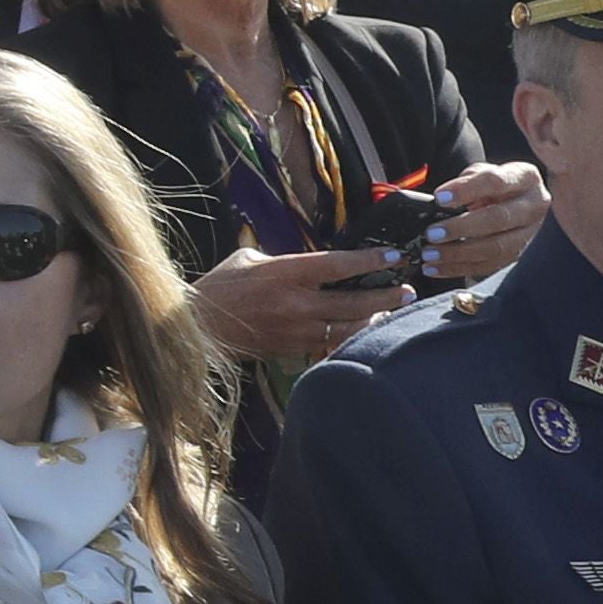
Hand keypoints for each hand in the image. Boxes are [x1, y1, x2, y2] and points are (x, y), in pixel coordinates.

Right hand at [191, 241, 404, 363]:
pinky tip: (361, 329)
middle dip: (385, 295)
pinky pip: (330, 343)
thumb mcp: (248, 259)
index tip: (393, 255)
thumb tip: (310, 263)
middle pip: (354, 301)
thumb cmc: (220, 288)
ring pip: (348, 327)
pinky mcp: (291, 348)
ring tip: (391, 311)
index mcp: (284, 272)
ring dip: (374, 319)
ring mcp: (295, 329)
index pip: (338, 265)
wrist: (196, 327)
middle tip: (406, 288)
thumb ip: (283, 260)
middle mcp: (294, 302)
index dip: (370, 260)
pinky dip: (349, 336)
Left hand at [424, 159, 546, 287]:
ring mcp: (529, 234)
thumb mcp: (483, 172)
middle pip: (498, 219)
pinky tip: (436, 268)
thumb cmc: (494, 185)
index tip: (440, 197)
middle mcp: (534, 206)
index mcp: (525, 178)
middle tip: (432, 233)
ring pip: (495, 248)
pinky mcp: (518, 255)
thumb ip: (467, 180)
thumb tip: (442, 199)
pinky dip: (458, 268)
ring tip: (430, 253)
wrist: (514, 201)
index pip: (496, 182)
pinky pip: (489, 266)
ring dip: (458, 253)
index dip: (467, 189)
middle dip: (461, 228)